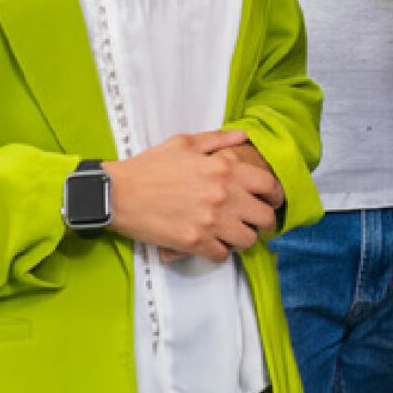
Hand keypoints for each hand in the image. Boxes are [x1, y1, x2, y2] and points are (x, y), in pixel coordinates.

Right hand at [104, 129, 284, 261]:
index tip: (271, 201)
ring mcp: (210, 221)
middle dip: (262, 221)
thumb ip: (217, 140)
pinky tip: (211, 243)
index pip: (268, 185)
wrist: (117, 192)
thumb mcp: (184, 143)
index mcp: (224, 168)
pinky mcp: (194, 242)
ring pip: (248, 240)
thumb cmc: (149, 167)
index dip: (275, 195)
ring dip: (242, 238)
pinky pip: (222, 255)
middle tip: (252, 221)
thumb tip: (243, 137)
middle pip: (264, 217)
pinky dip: (220, 252)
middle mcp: (223, 195)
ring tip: (232, 234)